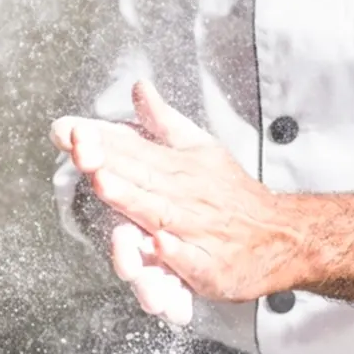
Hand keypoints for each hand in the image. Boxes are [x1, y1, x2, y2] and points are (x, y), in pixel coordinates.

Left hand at [51, 81, 300, 304]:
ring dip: (132, 199)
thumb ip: (163, 122)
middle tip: (79, 150)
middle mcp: (186, 196)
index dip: (101, 139)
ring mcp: (198, 230)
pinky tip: (157, 244)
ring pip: (160, 214)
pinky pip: (191, 259)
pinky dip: (175, 252)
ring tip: (104, 184)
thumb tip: (139, 87)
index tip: (68, 128)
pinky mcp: (210, 266)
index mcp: (180, 167)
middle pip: (142, 177)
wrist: (284, 235)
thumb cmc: (235, 195)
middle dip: (109, 163)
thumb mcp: (201, 149)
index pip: (134, 149)